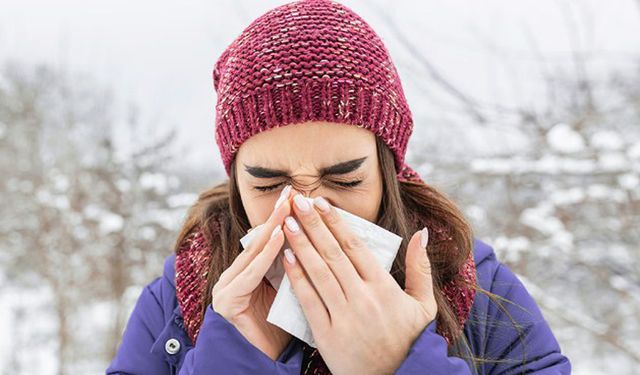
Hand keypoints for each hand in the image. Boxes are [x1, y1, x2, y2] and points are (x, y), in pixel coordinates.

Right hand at [211, 185, 293, 360]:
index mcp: (250, 273)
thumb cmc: (283, 326)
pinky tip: (280, 237)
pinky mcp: (228, 301)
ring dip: (273, 229)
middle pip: (260, 241)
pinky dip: (266, 254)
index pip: (270, 240)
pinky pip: (251, 274)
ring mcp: (228, 287)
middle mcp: (235, 276)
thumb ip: (294, 266)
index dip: (284, 218)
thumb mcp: (291, 289)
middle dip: (278, 216)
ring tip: (289, 209)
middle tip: (293, 192)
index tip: (300, 196)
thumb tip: (316, 236)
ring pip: (255, 253)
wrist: (267, 361)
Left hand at [280, 190, 437, 374]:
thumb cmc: (408, 340)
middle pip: (333, 254)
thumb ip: (421, 268)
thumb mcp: (423, 305)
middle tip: (298, 201)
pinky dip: (297, 278)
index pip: (355, 247)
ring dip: (300, 245)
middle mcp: (363, 299)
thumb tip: (422, 234)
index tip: (321, 202)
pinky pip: (309, 301)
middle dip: (313, 224)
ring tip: (288, 222)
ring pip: (318, 273)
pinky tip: (286, 258)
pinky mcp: (327, 335)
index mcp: (384, 288)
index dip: (336, 222)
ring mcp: (344, 317)